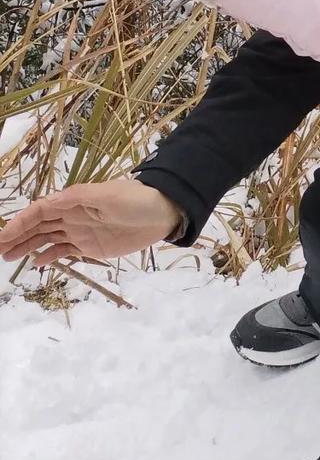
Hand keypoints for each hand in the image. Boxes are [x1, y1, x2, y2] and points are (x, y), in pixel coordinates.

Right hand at [0, 179, 183, 266]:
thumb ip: (78, 198)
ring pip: (47, 238)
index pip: (40, 211)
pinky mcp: (91, 246)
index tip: (3, 237)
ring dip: (28, 246)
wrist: (163, 213)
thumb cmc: (135, 200)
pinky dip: (49, 256)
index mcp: (74, 201)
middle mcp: (73, 216)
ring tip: (9, 257)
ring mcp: (81, 231)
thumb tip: (49, 202)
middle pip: (39, 225)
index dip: (20, 222)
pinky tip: (36, 263)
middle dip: (18, 236)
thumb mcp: (107, 195)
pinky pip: (64, 251)